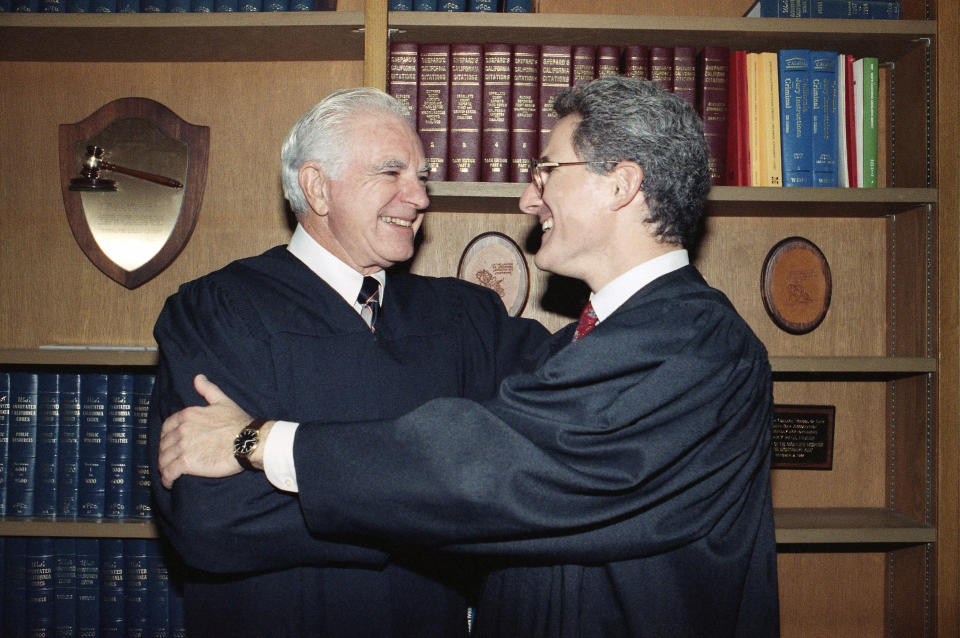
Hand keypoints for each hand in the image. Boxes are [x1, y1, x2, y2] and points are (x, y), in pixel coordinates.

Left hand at [158, 373, 254, 488]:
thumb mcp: (222, 401)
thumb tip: (198, 378)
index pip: (167, 427)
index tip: (170, 444)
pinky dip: (167, 479)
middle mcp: (182, 429)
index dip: (166, 437)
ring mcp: (183, 446)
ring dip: (164, 467)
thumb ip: (208, 390)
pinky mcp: (186, 463)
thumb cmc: (239, 422)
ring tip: (168, 473)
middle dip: (164, 453)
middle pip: (164, 444)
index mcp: (188, 415)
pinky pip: (169, 472)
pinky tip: (169, 482)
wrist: (249, 441)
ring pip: (164, 459)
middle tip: (169, 461)